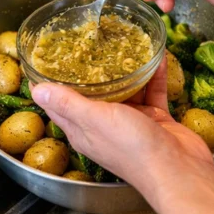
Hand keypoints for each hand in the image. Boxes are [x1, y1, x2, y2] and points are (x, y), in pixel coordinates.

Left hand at [30, 61, 213, 213]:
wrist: (177, 170)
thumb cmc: (132, 148)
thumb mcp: (95, 120)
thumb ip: (68, 103)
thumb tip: (36, 90)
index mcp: (83, 130)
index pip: (60, 105)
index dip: (51, 83)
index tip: (48, 59)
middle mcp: (105, 126)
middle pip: (94, 93)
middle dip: (91, 70)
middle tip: (88, 43)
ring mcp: (131, 122)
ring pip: (126, 90)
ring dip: (127, 70)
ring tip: (125, 45)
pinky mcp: (155, 120)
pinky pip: (152, 93)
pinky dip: (154, 77)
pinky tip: (158, 58)